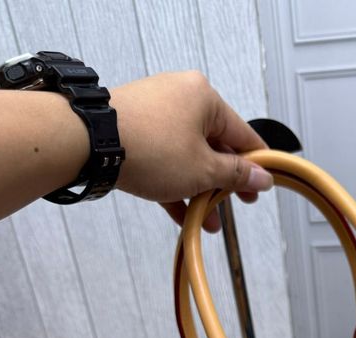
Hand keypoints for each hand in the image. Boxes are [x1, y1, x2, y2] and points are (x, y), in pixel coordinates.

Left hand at [110, 72, 273, 231]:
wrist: (90, 144)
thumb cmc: (151, 149)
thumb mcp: (204, 169)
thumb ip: (236, 175)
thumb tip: (262, 177)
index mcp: (205, 98)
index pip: (242, 134)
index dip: (256, 164)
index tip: (265, 184)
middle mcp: (182, 98)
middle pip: (215, 146)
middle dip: (225, 183)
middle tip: (237, 204)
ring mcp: (156, 114)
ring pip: (189, 157)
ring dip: (201, 190)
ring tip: (210, 221)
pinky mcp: (136, 131)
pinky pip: (166, 160)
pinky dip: (177, 185)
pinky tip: (184, 216)